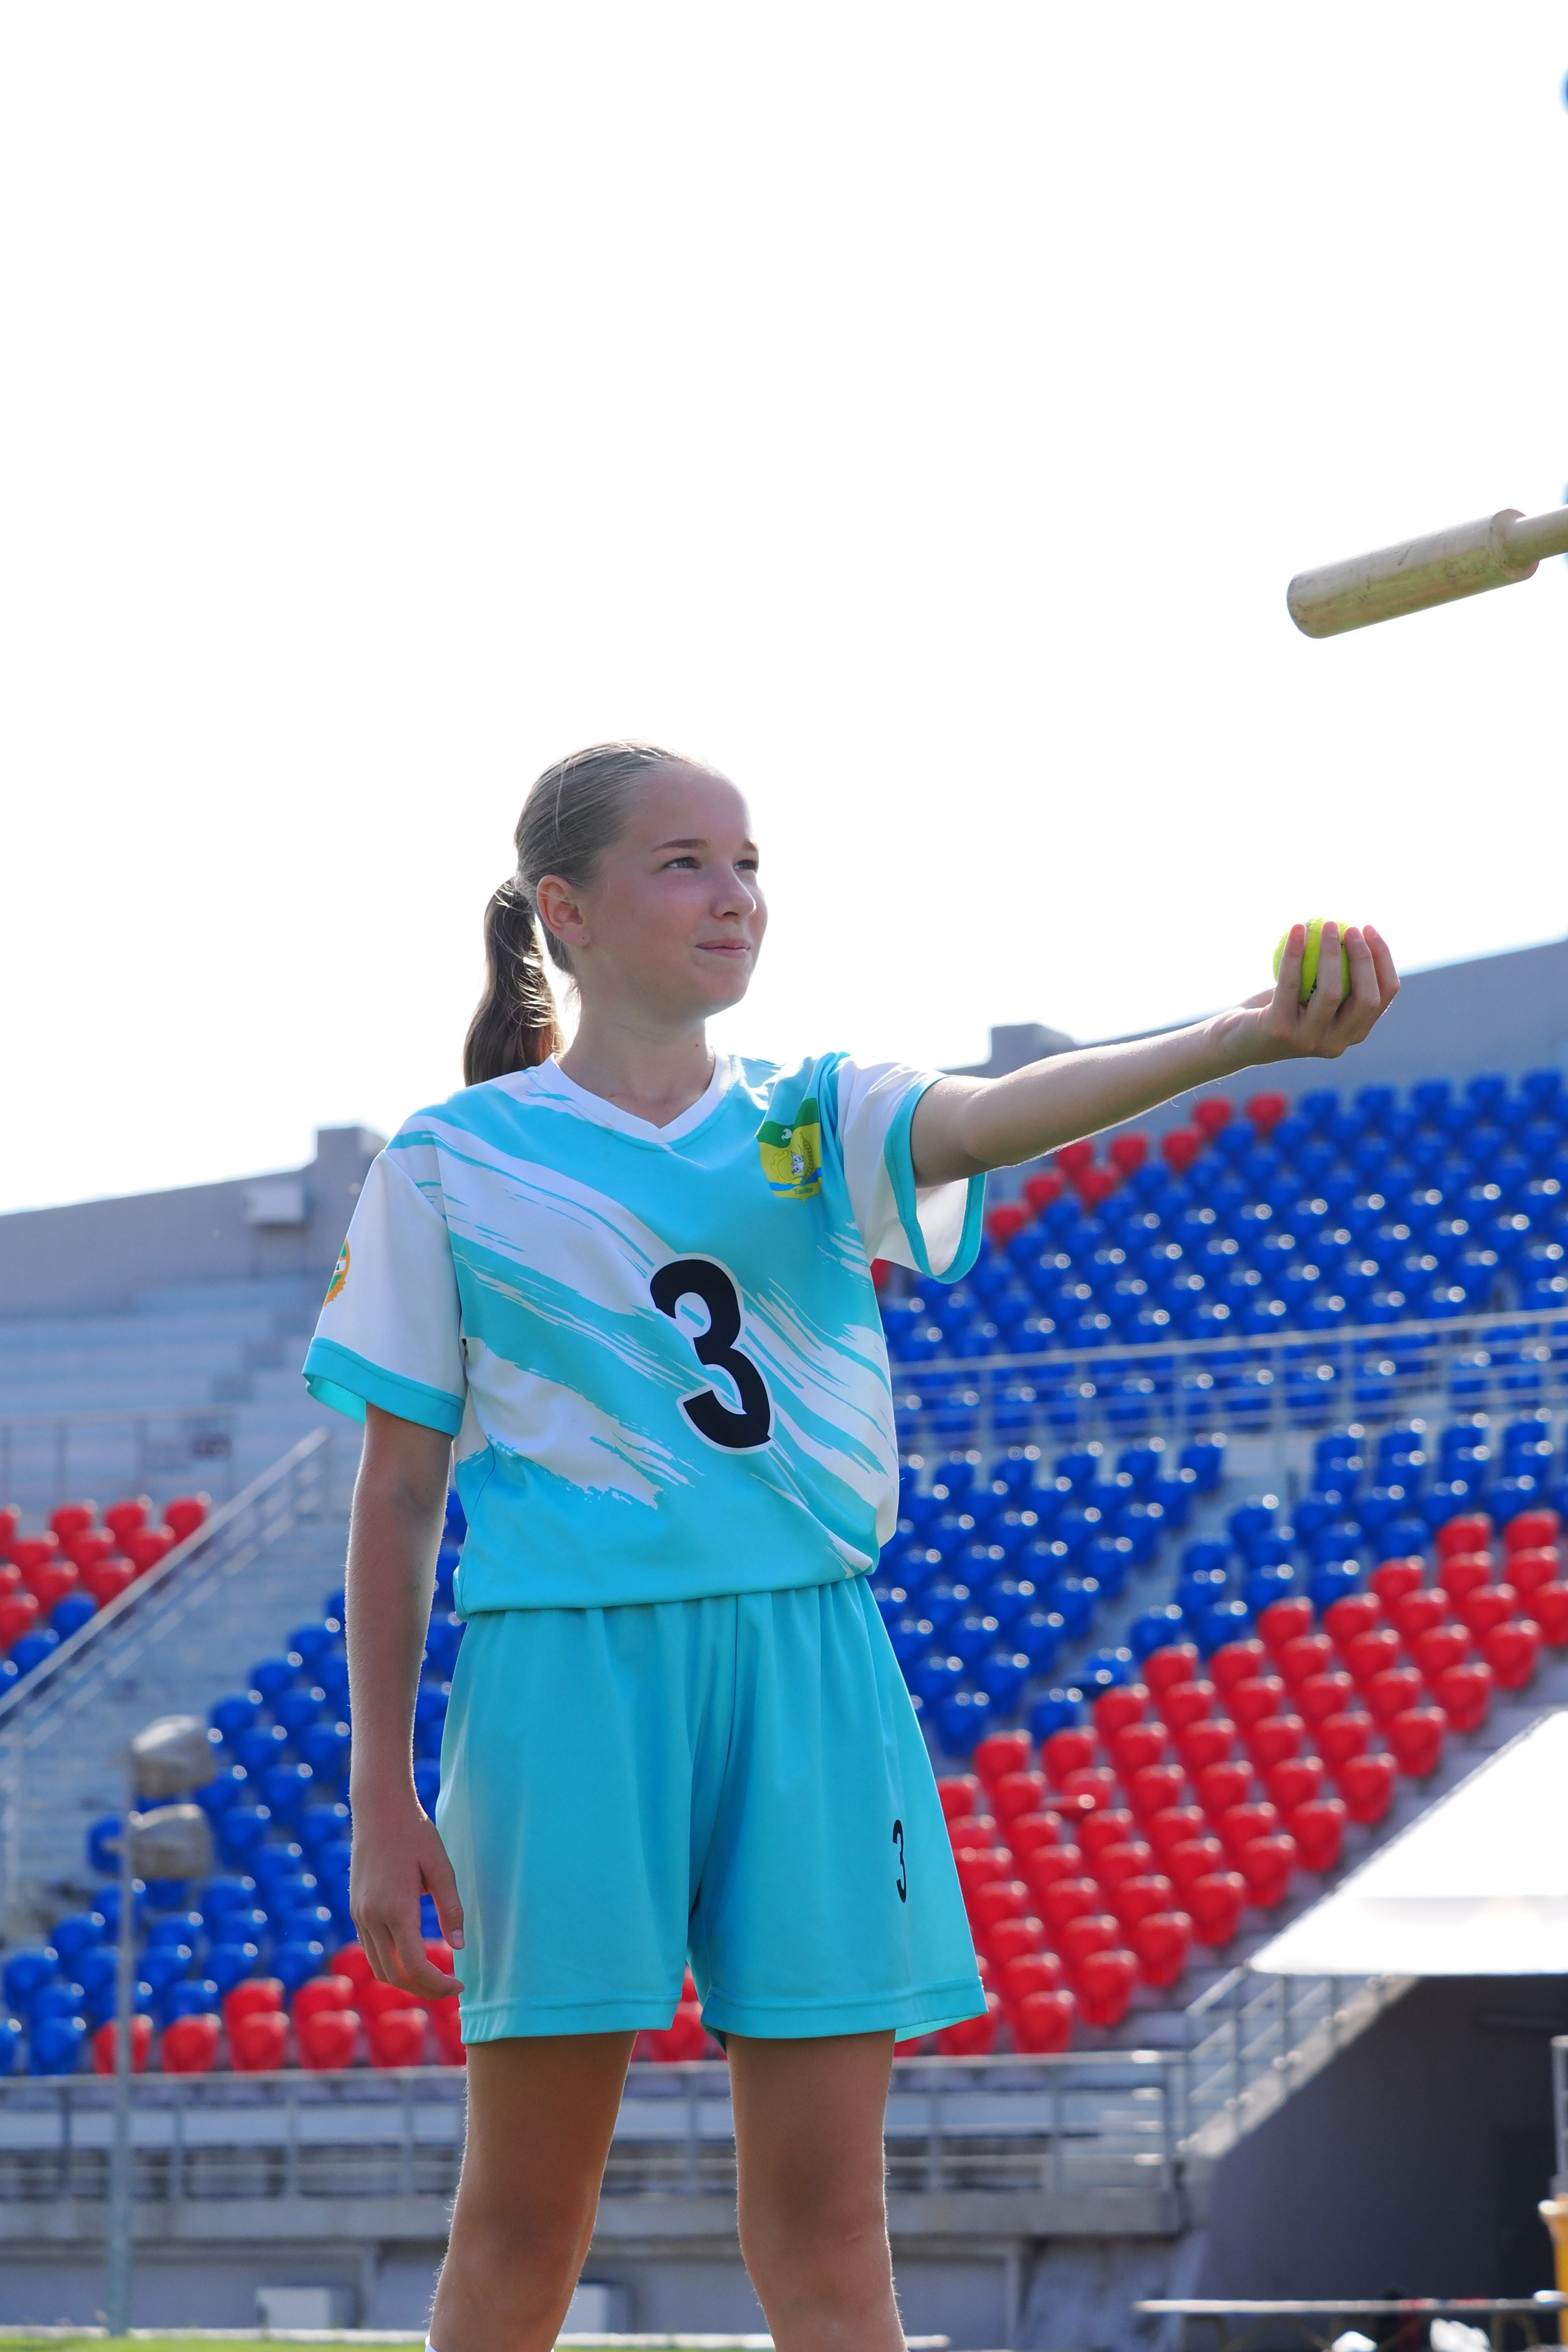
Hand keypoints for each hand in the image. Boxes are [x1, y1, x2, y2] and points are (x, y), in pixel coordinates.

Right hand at [349, 1798, 464, 1999]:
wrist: (378, 1809)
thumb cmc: (415, 1833)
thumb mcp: (441, 1867)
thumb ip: (451, 1908)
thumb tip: (459, 1948)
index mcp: (396, 1907)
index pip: (415, 1966)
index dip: (438, 1985)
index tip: (460, 1987)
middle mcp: (372, 1917)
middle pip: (395, 1975)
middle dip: (424, 1990)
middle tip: (451, 1989)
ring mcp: (359, 1915)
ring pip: (380, 1967)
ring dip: (406, 1981)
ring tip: (435, 1978)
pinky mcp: (355, 1911)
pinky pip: (372, 1950)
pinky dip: (392, 1963)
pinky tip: (414, 1956)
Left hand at [1225, 921, 1398, 1065]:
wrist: (1236, 1040)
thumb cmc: (1280, 1008)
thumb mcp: (1314, 993)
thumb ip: (1339, 975)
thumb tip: (1359, 929)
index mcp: (1353, 1032)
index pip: (1383, 995)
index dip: (1382, 959)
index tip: (1368, 928)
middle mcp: (1336, 1043)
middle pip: (1366, 997)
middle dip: (1364, 958)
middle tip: (1350, 927)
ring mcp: (1308, 1041)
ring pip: (1331, 992)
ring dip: (1331, 952)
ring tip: (1324, 924)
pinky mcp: (1280, 1031)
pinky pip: (1290, 984)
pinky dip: (1294, 953)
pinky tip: (1296, 929)